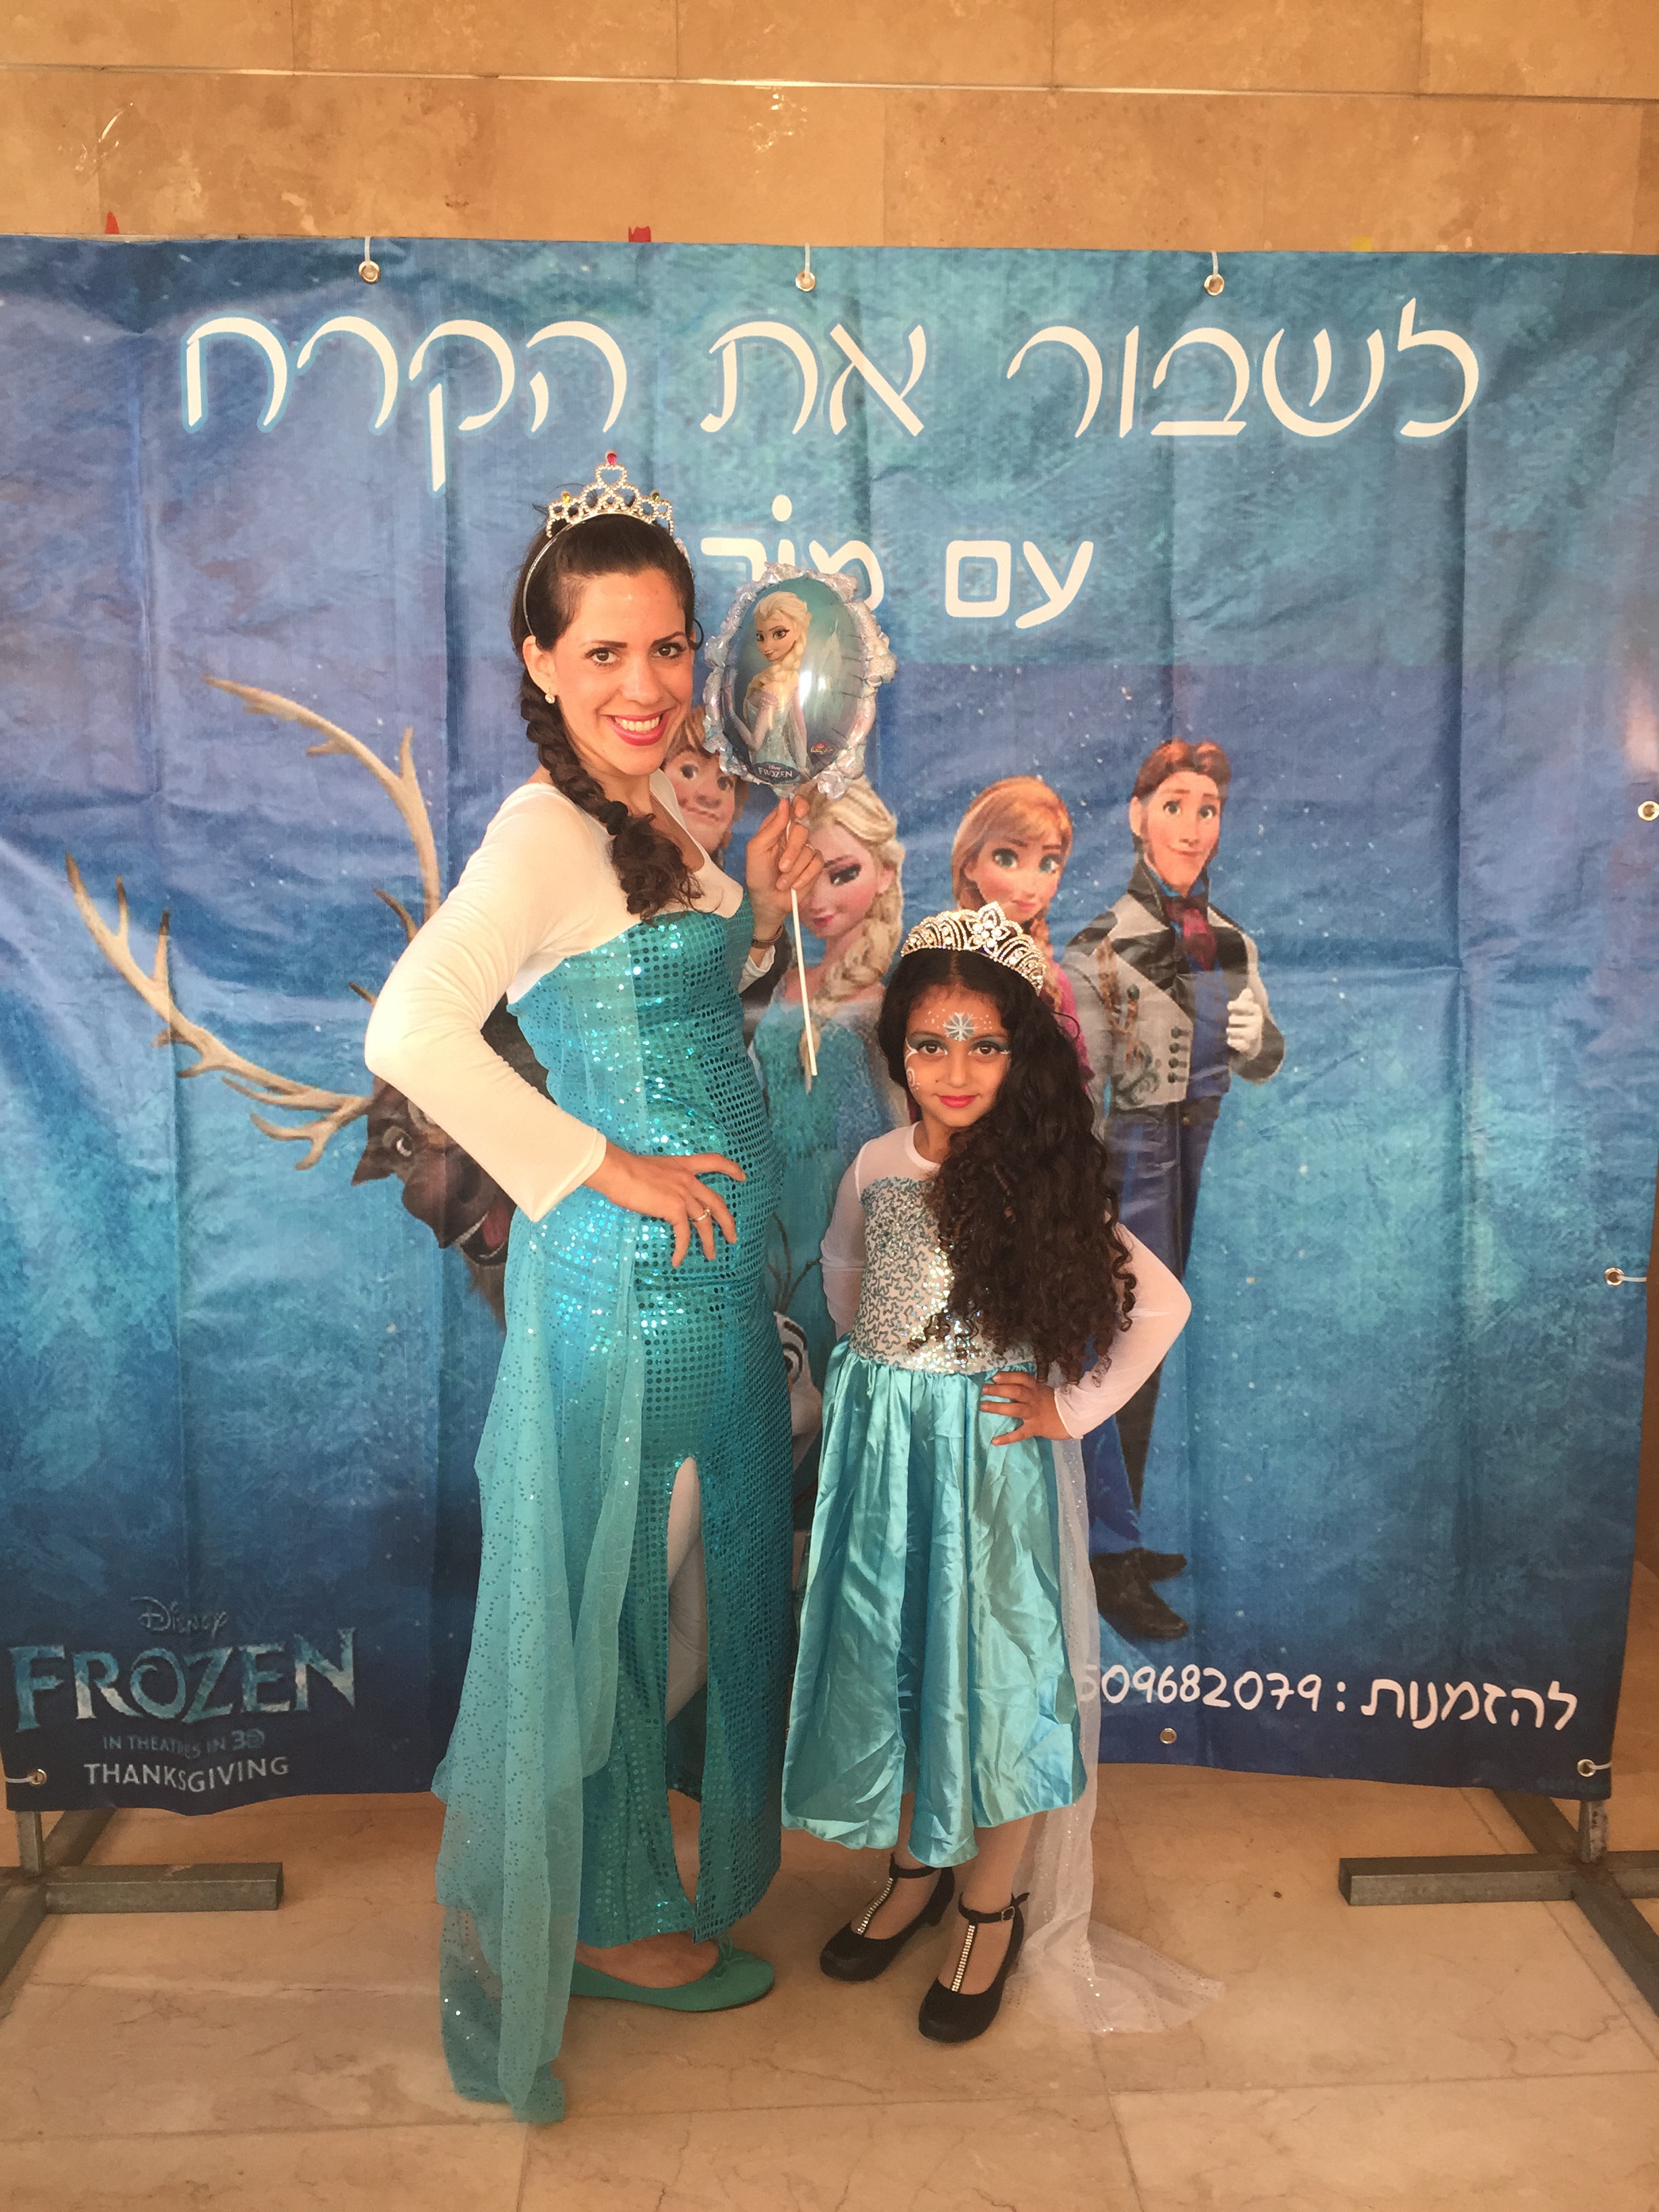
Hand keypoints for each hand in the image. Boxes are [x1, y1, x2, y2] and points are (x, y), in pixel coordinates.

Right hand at [584, 1143, 744, 1266]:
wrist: (618, 1171)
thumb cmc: (627, 1170)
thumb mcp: (653, 1170)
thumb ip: (664, 1182)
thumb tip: (660, 1197)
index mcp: (683, 1166)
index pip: (714, 1162)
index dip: (731, 1169)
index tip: (742, 1177)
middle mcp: (688, 1180)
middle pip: (717, 1202)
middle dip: (728, 1222)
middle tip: (733, 1237)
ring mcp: (684, 1194)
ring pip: (705, 1222)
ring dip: (710, 1242)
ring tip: (712, 1255)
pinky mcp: (675, 1209)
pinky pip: (684, 1234)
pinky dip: (682, 1250)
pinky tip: (677, 1260)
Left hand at [745, 794, 822, 944]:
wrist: (768, 901)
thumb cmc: (758, 874)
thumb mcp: (757, 849)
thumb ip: (771, 826)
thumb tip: (785, 802)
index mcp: (778, 828)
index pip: (793, 807)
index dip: (800, 805)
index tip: (800, 813)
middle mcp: (793, 836)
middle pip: (803, 830)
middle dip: (793, 850)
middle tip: (782, 866)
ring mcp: (805, 851)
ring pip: (810, 850)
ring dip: (794, 870)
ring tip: (782, 882)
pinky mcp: (815, 866)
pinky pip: (817, 864)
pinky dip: (804, 876)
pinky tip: (794, 885)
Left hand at [980, 1370, 1070, 1444]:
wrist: (1072, 1418)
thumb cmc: (1054, 1403)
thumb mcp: (1043, 1391)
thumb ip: (1029, 1388)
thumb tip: (1007, 1384)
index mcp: (1036, 1388)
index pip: (1023, 1378)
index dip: (1008, 1376)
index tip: (995, 1376)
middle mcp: (1034, 1399)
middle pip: (1016, 1391)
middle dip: (998, 1390)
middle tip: (984, 1389)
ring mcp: (1034, 1414)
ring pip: (1015, 1409)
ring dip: (998, 1407)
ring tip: (983, 1406)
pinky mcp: (1035, 1428)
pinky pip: (1020, 1434)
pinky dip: (1007, 1438)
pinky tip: (995, 1441)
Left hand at [1226, 991, 1264, 1059]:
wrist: (1254, 1040)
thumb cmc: (1246, 1019)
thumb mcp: (1246, 1007)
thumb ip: (1245, 998)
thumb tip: (1247, 991)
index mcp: (1256, 1010)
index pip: (1243, 1005)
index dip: (1234, 1006)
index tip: (1229, 1006)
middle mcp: (1257, 1022)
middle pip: (1232, 1019)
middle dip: (1230, 1020)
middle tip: (1233, 1021)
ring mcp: (1253, 1035)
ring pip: (1230, 1031)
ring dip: (1229, 1031)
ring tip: (1232, 1030)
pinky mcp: (1248, 1046)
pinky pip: (1232, 1042)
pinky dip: (1230, 1041)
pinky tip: (1232, 1040)